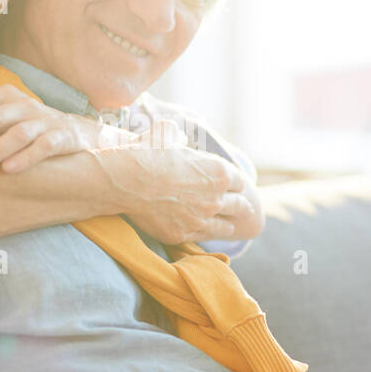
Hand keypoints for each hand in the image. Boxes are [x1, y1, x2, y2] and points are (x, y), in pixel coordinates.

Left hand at [0, 85, 136, 172]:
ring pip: (15, 133)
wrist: (82, 136)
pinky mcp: (63, 138)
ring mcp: (44, 121)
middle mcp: (23, 105)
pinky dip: (26, 158)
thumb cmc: (30, 131)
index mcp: (3, 97)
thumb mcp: (3, 123)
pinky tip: (9, 171)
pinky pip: (43, 147)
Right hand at [103, 145, 254, 244]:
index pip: (239, 181)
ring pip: (225, 226)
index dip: (236, 182)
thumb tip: (178, 135)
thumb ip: (176, 134)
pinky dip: (206, 234)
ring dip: (228, 223)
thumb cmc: (146, 154)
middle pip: (240, 206)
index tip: (233, 184)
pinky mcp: (183, 234)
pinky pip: (203, 237)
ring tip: (230, 224)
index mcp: (218, 172)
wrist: (126, 181)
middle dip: (242, 206)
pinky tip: (206, 233)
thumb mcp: (165, 134)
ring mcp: (201, 219)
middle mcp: (215, 198)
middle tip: (244, 208)